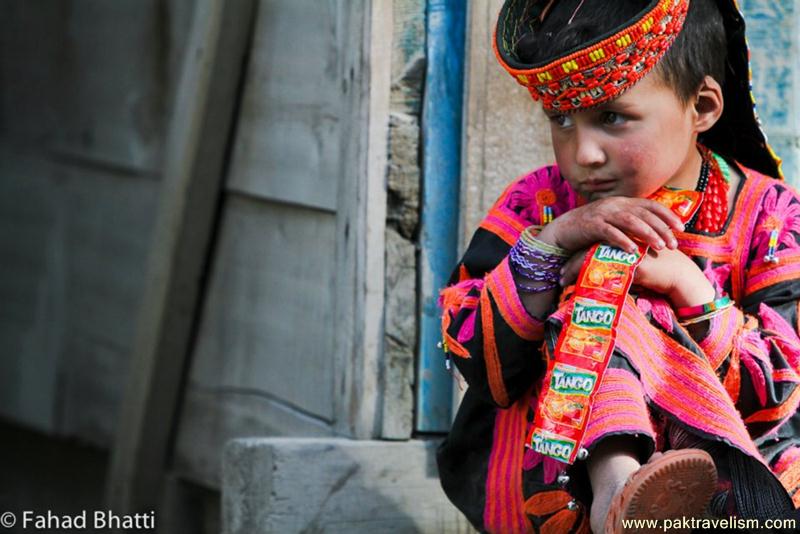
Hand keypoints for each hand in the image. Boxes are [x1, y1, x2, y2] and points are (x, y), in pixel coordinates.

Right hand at [538, 196, 684, 253]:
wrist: (562, 230)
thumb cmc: (590, 230)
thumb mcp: (613, 222)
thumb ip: (630, 223)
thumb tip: (652, 231)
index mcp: (622, 202)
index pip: (650, 205)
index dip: (667, 215)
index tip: (681, 228)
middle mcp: (614, 205)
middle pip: (643, 214)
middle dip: (661, 229)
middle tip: (673, 244)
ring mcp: (602, 214)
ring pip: (630, 221)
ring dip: (647, 234)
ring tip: (659, 247)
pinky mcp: (591, 226)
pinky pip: (610, 232)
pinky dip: (623, 240)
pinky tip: (633, 250)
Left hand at [560, 247, 714, 304]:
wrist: (678, 275)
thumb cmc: (659, 270)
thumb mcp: (636, 260)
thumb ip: (620, 260)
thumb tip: (605, 269)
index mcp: (621, 235)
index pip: (593, 241)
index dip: (579, 253)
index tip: (568, 265)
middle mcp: (617, 239)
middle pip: (585, 246)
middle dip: (570, 261)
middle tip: (559, 275)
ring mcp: (618, 249)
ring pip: (586, 257)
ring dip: (571, 270)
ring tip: (561, 282)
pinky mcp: (620, 261)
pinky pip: (594, 268)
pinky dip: (580, 277)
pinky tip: (571, 288)